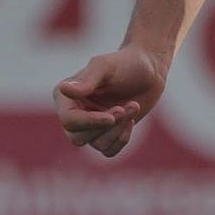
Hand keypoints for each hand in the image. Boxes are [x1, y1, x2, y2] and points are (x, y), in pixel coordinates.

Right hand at [53, 45, 167, 158]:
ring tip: (133, 106)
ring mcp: (90, 126)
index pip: (69, 120)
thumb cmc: (126, 63)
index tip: (113, 115)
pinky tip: (131, 120)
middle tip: (124, 108)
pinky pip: (109, 150)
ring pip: (97, 145)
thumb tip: (64, 90)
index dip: (90, 122)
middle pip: (78, 138)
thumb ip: (87, 80)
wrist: (149, 71)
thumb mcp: (105, 66)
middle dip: (105, 127)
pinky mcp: (106, 134)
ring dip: (118, 129)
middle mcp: (74, 113)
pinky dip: (122, 139)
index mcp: (66, 96)